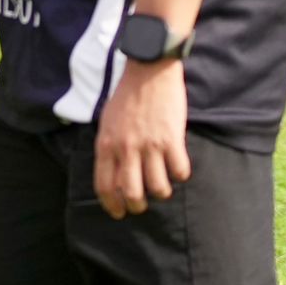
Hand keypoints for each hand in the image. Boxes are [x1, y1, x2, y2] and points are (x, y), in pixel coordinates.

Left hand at [94, 59, 190, 218]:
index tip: (119, 213)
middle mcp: (126, 148)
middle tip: (142, 205)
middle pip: (131, 193)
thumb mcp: (107, 122)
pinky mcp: (172, 139)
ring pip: (158, 188)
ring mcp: (149, 145)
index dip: (112, 204)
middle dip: (137, 206)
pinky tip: (178, 166)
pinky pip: (180, 171)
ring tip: (162, 186)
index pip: (105, 185)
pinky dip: (180, 174)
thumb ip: (109, 147)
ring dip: (162, 192)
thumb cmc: (127, 96)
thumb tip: (112, 174)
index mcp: (106, 144)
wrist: (148, 71)